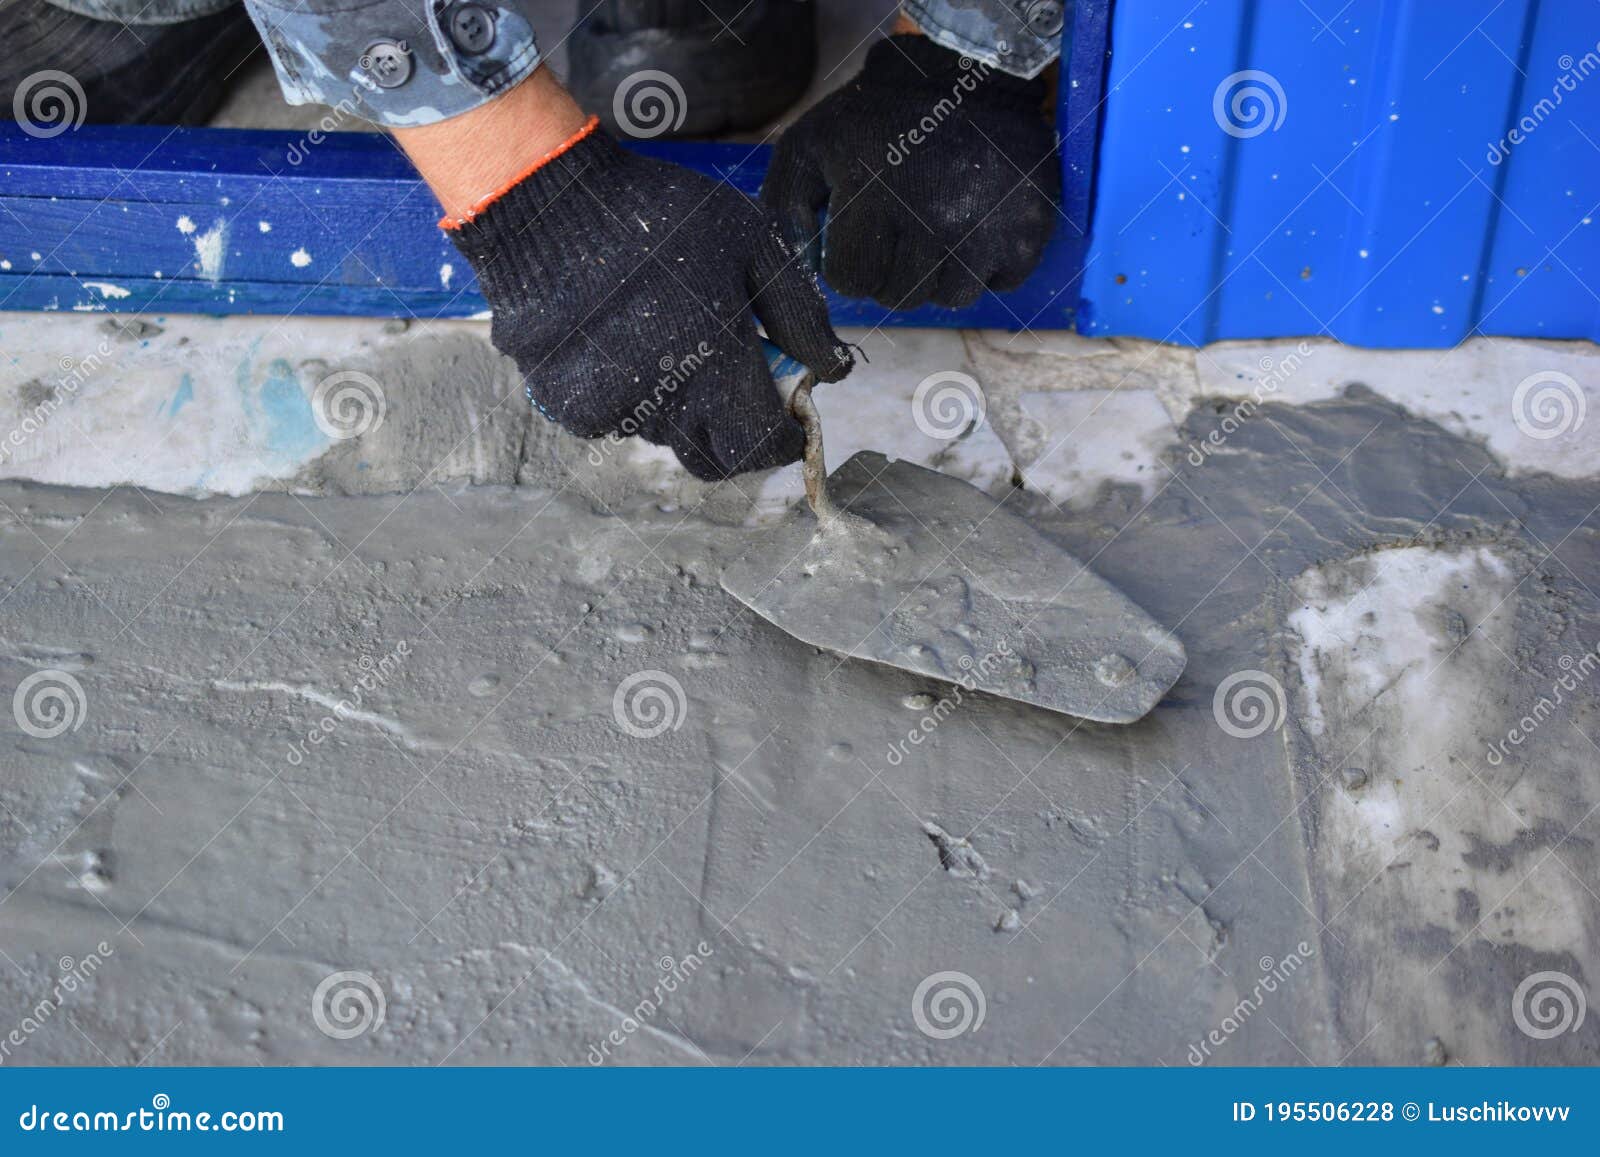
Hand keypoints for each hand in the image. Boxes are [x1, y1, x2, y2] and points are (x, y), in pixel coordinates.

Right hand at [400, 75, 851, 480]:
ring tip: (671, 343)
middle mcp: (664, 406)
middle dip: (735, 436)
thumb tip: (835, 369)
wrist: (546, 205)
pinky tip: (624, 344)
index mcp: (716, 370)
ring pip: (666, 438)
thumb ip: (802, 314)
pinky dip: (631, 397)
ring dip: (682, 410)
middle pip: (715, 459)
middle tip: (736, 389)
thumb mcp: (753, 243)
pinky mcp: (568, 407)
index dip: (784, 439)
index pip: (763, 446)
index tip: (789, 417)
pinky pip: (617, 421)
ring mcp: (611, 411)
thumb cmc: (661, 216)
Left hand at [763, 34, 1058, 308]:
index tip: (862, 231)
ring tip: (938, 228)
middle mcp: (934, 224)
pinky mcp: (1028, 233)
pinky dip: (987, 266)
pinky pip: (1000, 283)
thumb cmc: (878, 117)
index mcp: (875, 201)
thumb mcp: (812, 144)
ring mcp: (986, 233)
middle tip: (901, 228)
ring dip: (939, 273)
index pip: (853, 283)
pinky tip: (977, 227)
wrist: (965, 75)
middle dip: (892, 270)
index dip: (851, 262)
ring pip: (951, 298)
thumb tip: (796, 267)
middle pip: (900, 297)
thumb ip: (785, 205)